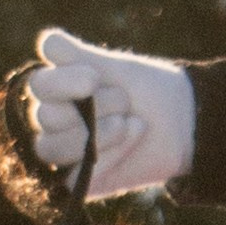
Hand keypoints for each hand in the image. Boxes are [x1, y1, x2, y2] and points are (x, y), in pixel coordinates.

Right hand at [23, 29, 196, 194]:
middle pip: (45, 116)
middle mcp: (55, 120)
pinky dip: (107, 156)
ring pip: (51, 148)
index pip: (38, 85)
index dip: (61, 82)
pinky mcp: (80, 180)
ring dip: (95, 134)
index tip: (94, 78)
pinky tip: (134, 138)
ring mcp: (65, 152)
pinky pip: (73, 175)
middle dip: (92, 107)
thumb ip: (80, 56)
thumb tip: (47, 43)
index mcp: (60, 89)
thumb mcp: (118, 68)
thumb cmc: (151, 90)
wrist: (187, 122)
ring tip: (130, 122)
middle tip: (125, 100)